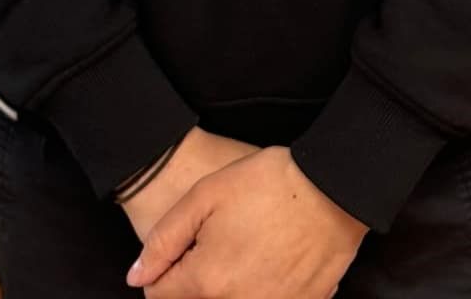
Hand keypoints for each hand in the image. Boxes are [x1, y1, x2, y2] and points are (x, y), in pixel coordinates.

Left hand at [127, 144, 366, 297]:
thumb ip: (163, 240)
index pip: (160, 296)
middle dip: (193, 282)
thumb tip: (136, 277)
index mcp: (206, 282)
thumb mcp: (205, 196)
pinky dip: (259, 290)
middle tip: (212, 247)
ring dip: (225, 287)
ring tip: (243, 250)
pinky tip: (268, 263)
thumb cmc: (269, 184)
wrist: (333, 187)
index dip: (162, 270)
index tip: (178, 250)